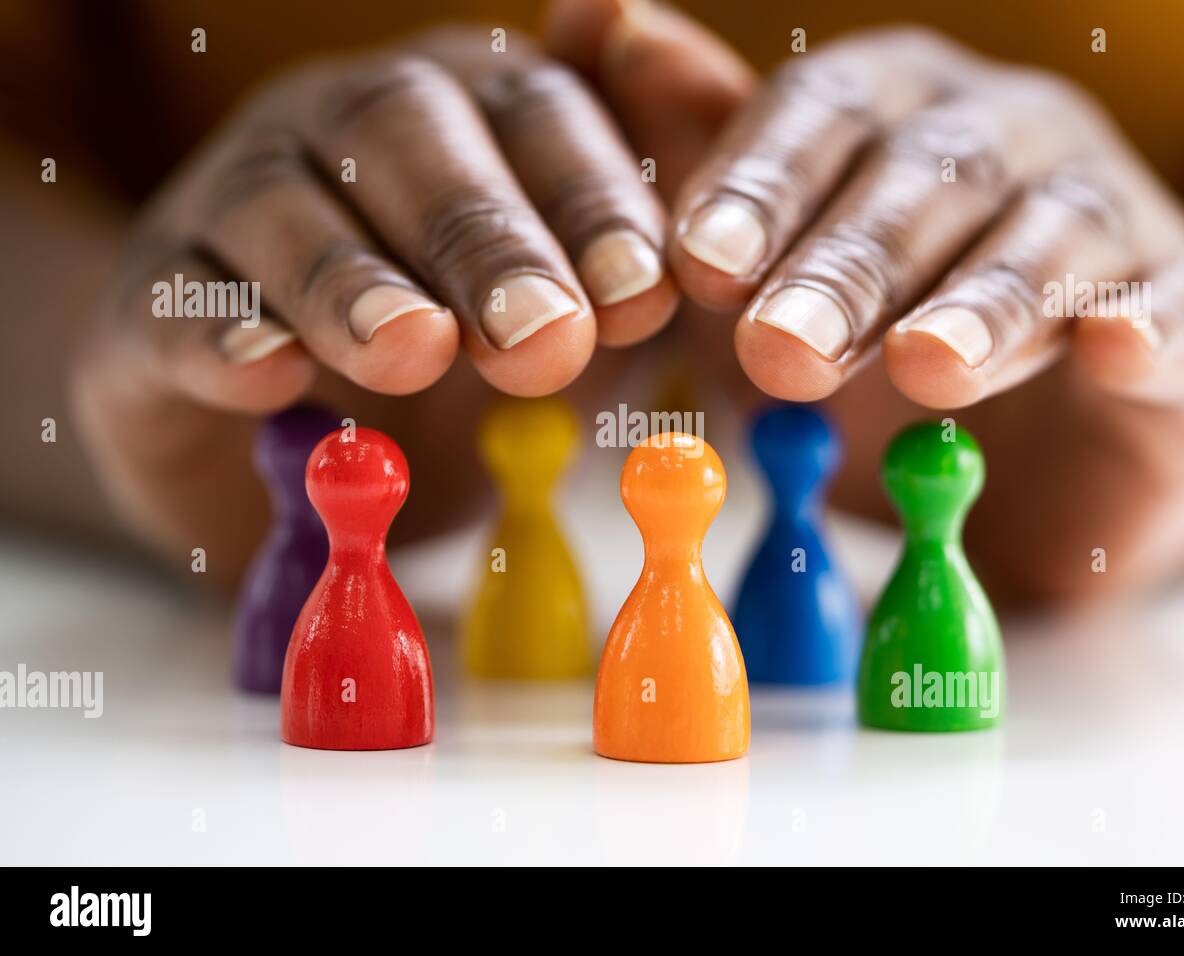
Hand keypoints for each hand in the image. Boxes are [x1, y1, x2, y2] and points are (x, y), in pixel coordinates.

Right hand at [70, 26, 683, 585]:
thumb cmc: (459, 358)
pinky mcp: (147, 304)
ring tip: (414, 350)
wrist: (298, 439)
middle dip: (484, 236)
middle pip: (406, 136)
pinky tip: (268, 371)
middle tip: (544, 337)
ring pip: (281, 209)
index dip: (593, 196)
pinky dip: (219, 332)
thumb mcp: (567, 300)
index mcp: (462, 115)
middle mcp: (341, 133)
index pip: (534, 112)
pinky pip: (170, 303)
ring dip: (352, 280)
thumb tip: (674, 191)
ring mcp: (231, 206)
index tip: (645, 294)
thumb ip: (625, 235)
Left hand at [553, 4, 1183, 601]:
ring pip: (1044, 239)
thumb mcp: (778, 251)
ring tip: (924, 367)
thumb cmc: (892, 319)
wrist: (1067, 419)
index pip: (821, 117)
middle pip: (924, 178)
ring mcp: (1103, 220)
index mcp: (891, 112)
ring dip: (980, 301)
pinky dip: (1141, 325)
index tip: (700, 267)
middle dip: (848, 265)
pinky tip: (1113, 347)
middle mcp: (1000, 139)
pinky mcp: (1182, 316)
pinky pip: (1168, 310)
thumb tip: (592, 19)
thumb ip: (704, 152)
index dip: (760, 185)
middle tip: (781, 350)